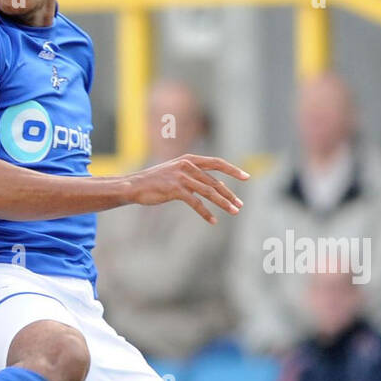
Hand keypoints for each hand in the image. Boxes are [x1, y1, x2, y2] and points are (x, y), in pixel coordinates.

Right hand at [125, 154, 248, 222]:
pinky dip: (206, 213)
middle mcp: (188, 166)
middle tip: (239, 205)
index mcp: (189, 159)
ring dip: (223, 203)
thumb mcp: (176, 173)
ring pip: (209, 192)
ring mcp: (182, 177)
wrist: (134, 186)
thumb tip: (215, 187)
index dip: (233, 170)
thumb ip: (194, 176)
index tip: (247, 177)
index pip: (217, 163)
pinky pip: (196, 203)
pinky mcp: (175, 190)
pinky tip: (213, 221)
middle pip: (215, 181)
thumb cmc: (154, 181)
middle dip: (229, 194)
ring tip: (234, 212)